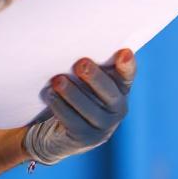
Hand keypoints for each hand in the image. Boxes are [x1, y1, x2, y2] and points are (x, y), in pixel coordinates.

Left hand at [23, 49, 135, 164]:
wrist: (57, 133)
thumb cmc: (73, 96)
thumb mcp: (83, 81)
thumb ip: (87, 66)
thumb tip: (72, 39)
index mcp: (120, 90)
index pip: (127, 76)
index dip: (127, 66)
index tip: (124, 52)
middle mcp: (117, 110)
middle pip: (110, 93)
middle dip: (95, 78)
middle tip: (80, 63)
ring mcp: (102, 128)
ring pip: (90, 109)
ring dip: (72, 93)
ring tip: (58, 80)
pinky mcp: (84, 139)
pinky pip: (73, 122)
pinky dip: (60, 107)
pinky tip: (50, 95)